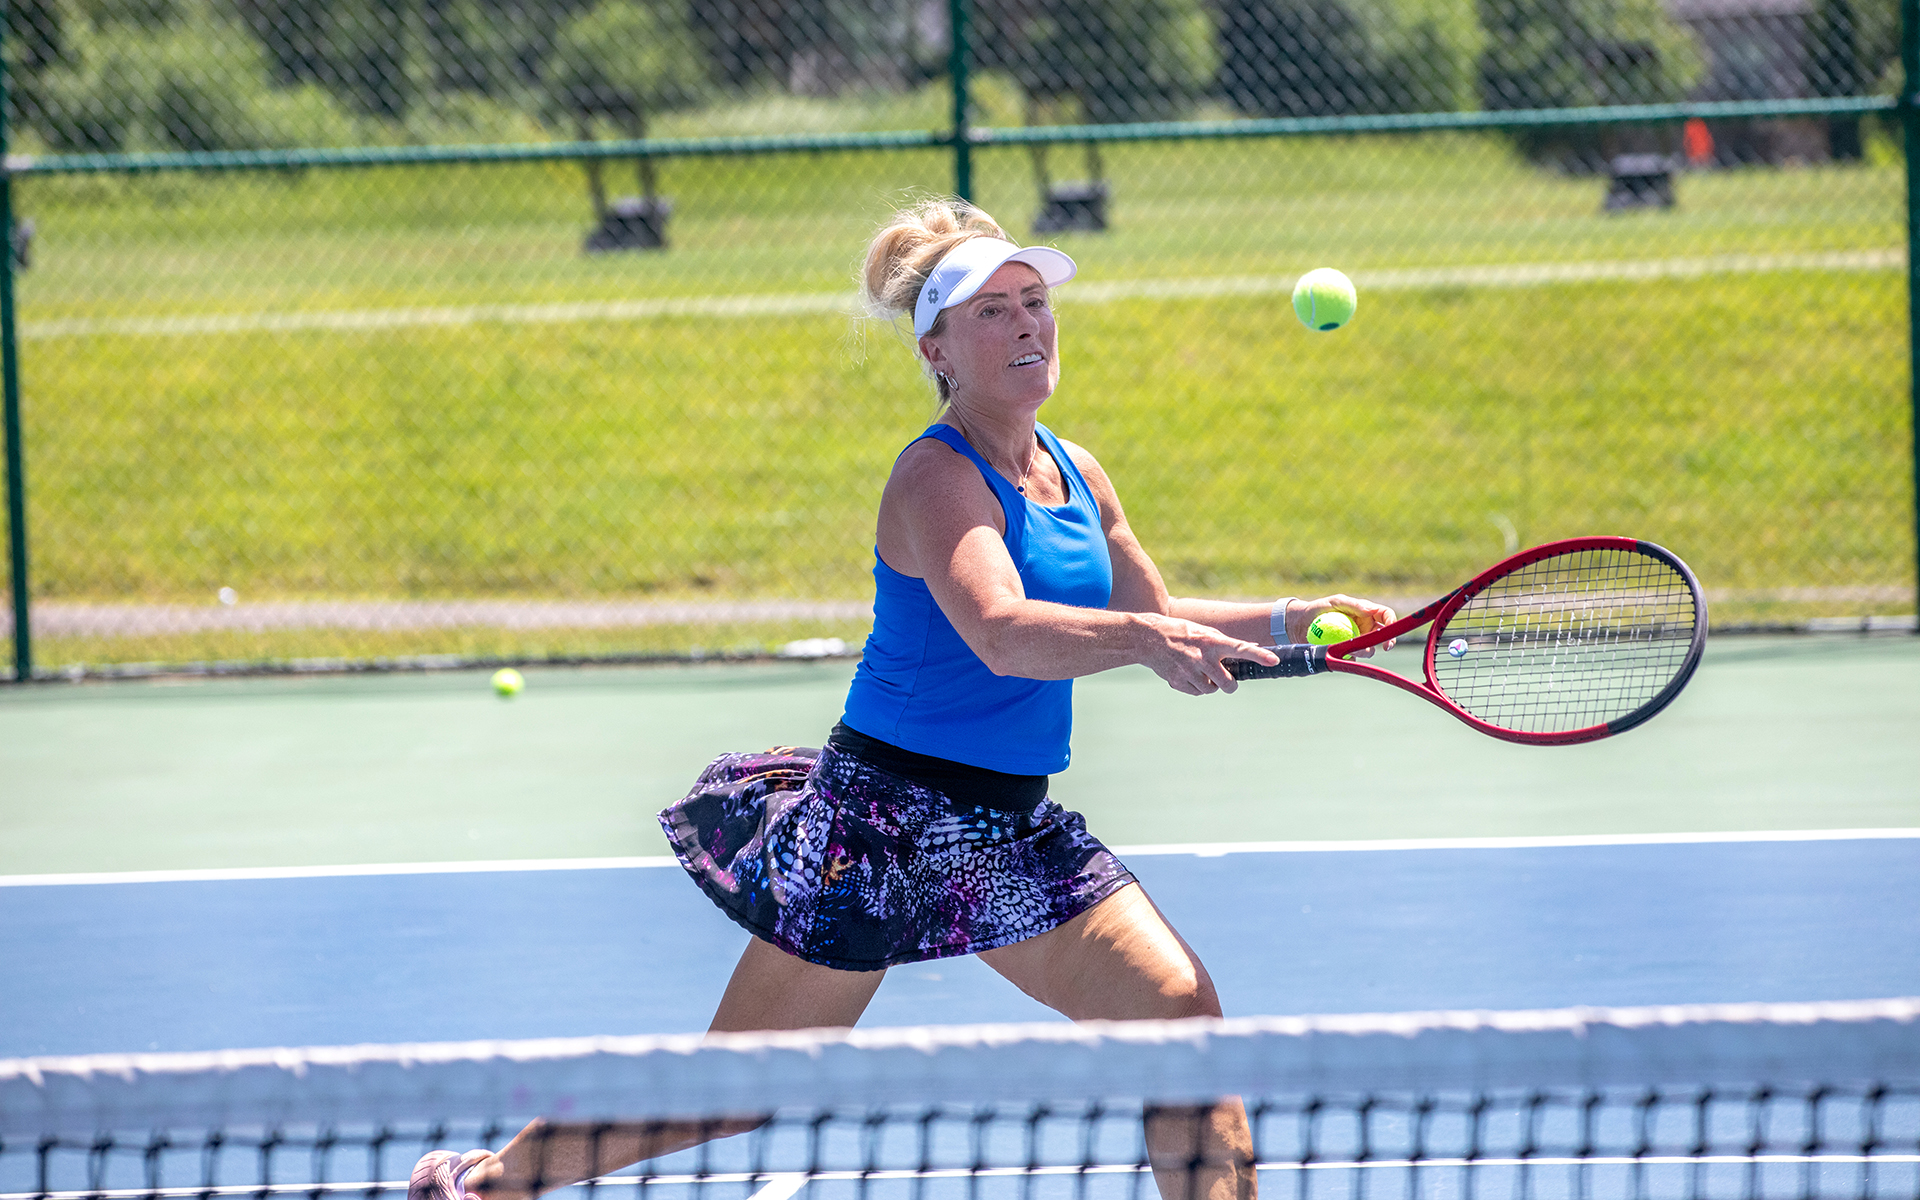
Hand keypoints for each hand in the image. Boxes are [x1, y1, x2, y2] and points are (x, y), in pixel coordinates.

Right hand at [1138, 613, 1277, 694]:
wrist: (1147, 639)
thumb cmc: (1180, 632)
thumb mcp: (1204, 631)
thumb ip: (1225, 642)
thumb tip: (1251, 649)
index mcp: (1212, 642)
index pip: (1241, 649)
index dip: (1259, 656)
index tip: (1274, 661)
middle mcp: (1203, 658)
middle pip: (1228, 685)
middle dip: (1229, 685)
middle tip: (1225, 678)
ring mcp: (1189, 672)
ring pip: (1211, 690)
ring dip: (1210, 684)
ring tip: (1198, 670)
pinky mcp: (1177, 682)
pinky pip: (1196, 692)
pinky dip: (1195, 686)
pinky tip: (1186, 673)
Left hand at [1289, 594, 1397, 657]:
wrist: (1301, 623)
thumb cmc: (1320, 608)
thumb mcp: (1336, 601)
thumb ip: (1353, 605)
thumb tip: (1370, 610)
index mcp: (1367, 613)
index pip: (1386, 616)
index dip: (1392, 623)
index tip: (1389, 631)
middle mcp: (1365, 628)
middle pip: (1382, 637)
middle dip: (1386, 642)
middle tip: (1384, 647)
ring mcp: (1356, 641)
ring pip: (1369, 650)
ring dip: (1364, 650)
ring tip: (1351, 647)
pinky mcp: (1346, 653)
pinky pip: (1352, 658)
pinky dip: (1348, 657)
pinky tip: (1339, 654)